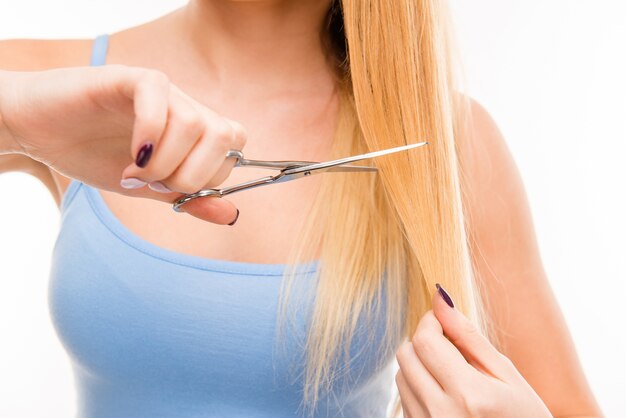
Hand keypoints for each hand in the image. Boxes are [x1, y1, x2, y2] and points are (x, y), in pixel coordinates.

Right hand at [0, 65, 245, 223]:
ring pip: (195, 123)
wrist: (36, 131)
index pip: (234, 151)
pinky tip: (131, 156)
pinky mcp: (128, 77)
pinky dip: (149, 135)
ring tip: (134, 172)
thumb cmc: (93, 154)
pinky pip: (158, 96)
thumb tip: (232, 214)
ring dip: (165, 163)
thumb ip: (189, 198)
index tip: (168, 192)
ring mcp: (159, 91)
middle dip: (193, 175)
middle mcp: (183, 107)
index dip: (208, 180)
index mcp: (194, 133)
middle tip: (154, 184)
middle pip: (226, 135)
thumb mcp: (149, 188)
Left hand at [394, 283, 552, 416]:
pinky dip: (419, 386)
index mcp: (468, 394)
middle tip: (449, 346)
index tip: (442, 318)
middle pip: (406, 355)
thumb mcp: (507, 375)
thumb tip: (441, 298)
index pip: (425, 341)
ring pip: (401, 375)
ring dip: (419, 364)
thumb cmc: (523, 417)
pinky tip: (445, 394)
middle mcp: (440, 413)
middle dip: (423, 341)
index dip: (430, 322)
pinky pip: (404, 398)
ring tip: (450, 373)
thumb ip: (470, 336)